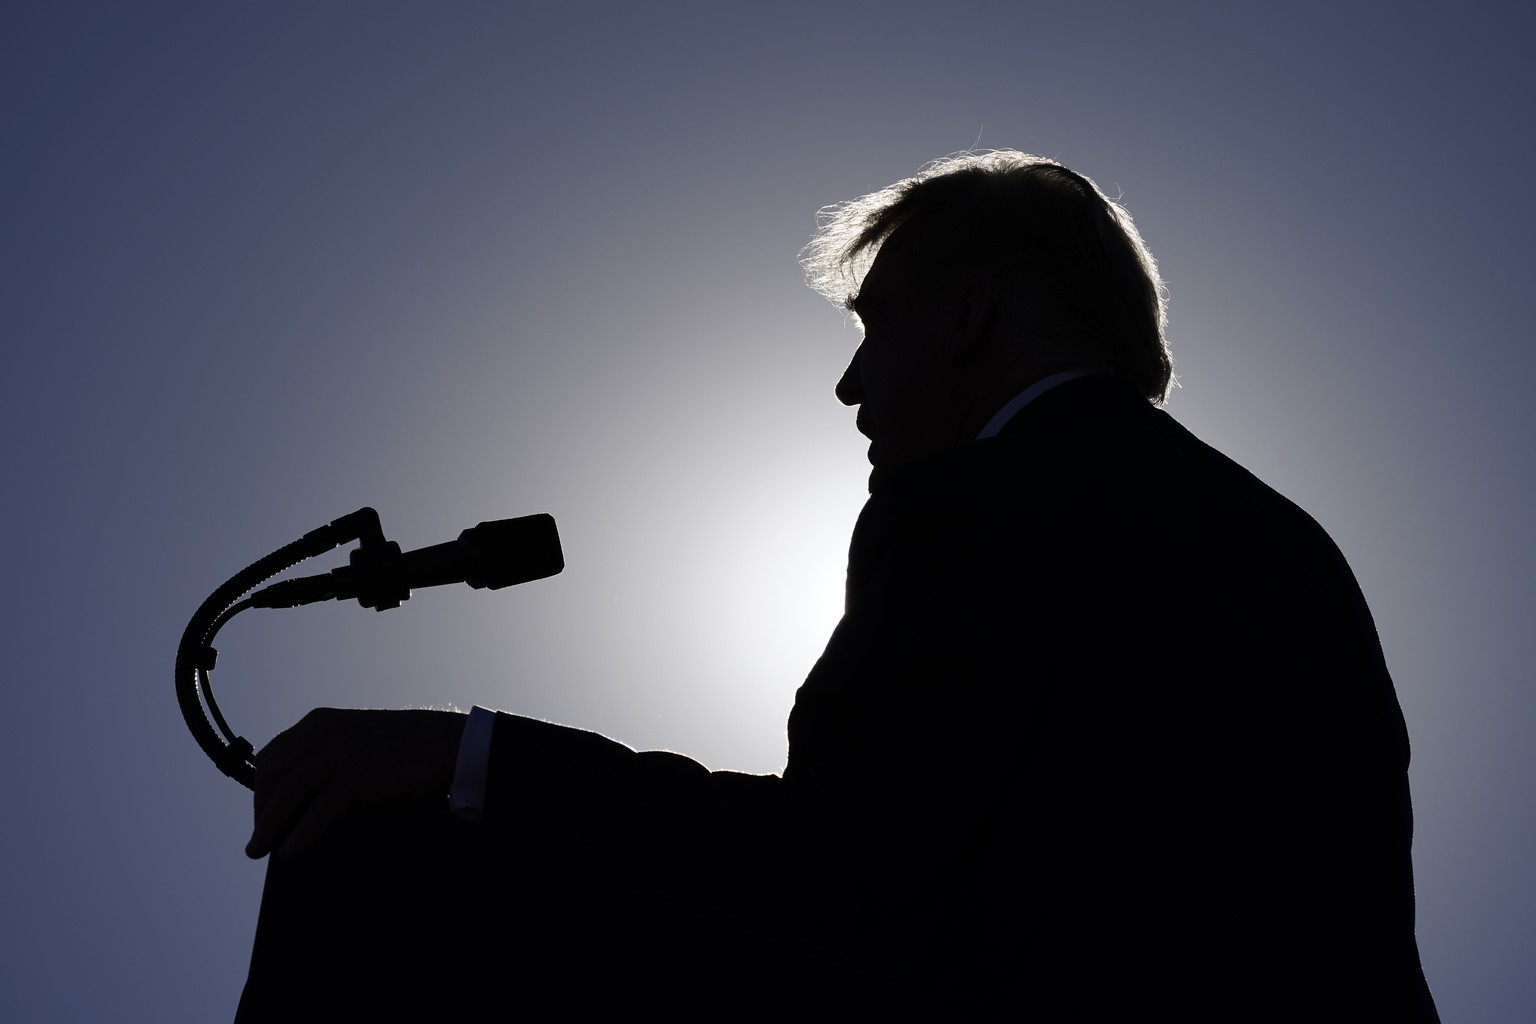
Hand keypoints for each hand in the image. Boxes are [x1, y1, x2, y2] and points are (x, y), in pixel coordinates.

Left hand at [245, 707, 467, 859]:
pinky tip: (292, 850)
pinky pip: (318, 809)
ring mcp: (341, 754)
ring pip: (288, 793)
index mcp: (320, 722)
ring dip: (267, 826)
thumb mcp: (356, 738)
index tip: (262, 813)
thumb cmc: (406, 746)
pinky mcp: (359, 777)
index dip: (260, 789)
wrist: (446, 742)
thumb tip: (302, 797)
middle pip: (272, 774)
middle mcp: (323, 734)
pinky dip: (300, 833)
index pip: (271, 756)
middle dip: (260, 809)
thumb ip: (329, 754)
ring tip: (259, 851)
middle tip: (259, 838)